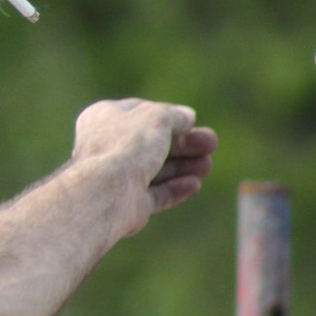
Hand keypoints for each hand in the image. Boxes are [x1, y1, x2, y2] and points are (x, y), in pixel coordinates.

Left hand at [70, 98, 216, 235]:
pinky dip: (175, 188)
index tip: (192, 120)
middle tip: (212, 143)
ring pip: (156, 169)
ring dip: (184, 166)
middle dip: (184, 144)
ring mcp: (116, 176)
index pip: (140, 113)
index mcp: (103, 118)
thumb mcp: (156, 118)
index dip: (168, 116)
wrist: (108, 191)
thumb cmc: (127, 147)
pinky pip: (155, 194)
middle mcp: (106, 146)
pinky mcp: (128, 203)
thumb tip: (186, 116)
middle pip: (152, 143)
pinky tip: (195, 184)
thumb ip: (173, 115)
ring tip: (207, 165)